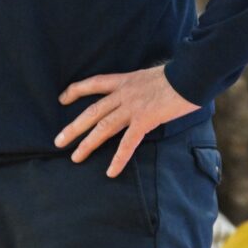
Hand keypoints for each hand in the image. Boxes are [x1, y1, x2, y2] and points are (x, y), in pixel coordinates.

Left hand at [54, 65, 197, 176]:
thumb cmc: (178, 75)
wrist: (190, 75)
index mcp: (124, 80)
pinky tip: (110, 172)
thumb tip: (142, 94)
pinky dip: (118, 159)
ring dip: (87, 144)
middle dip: (74, 127)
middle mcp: (124, 93)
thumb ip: (141, 86)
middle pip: (92, 111)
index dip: (76, 90)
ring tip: (75, 157)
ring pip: (103, 128)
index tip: (62, 98)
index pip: (94, 83)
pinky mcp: (145, 120)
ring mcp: (133, 107)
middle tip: (58, 141)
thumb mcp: (151, 76)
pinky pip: (128, 143)